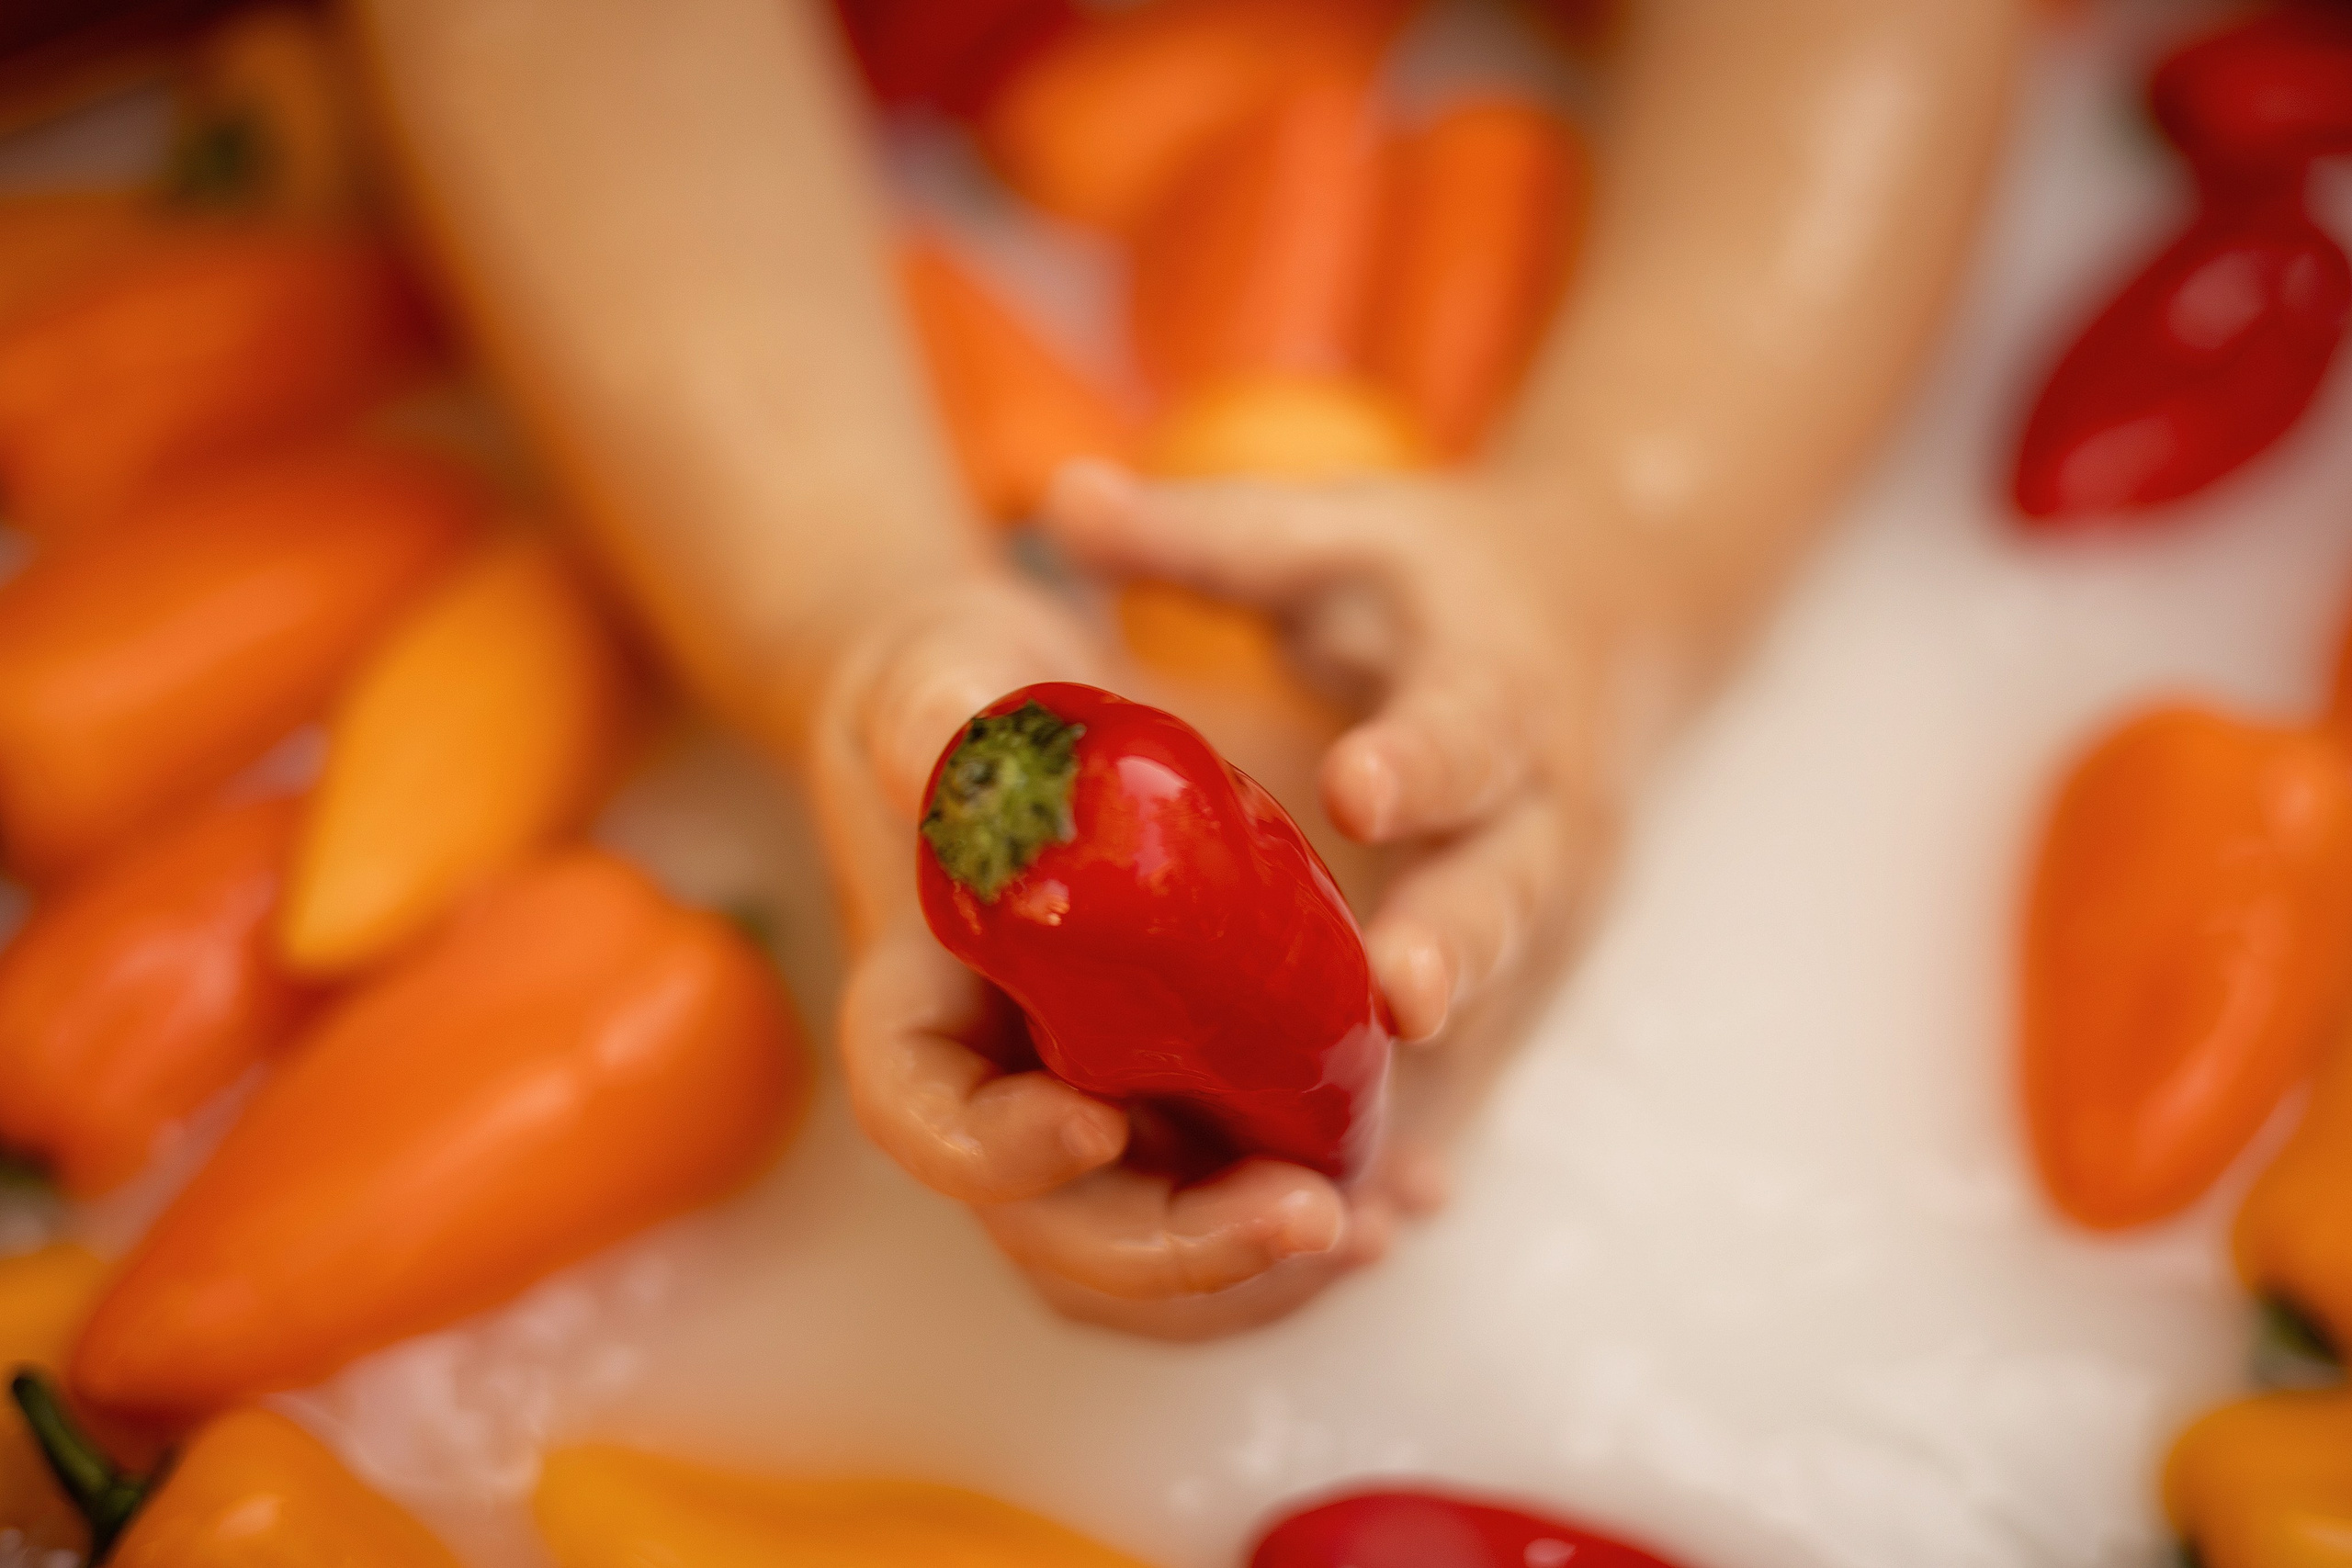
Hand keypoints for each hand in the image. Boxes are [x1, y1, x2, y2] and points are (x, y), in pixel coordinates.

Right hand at [809, 572, 1398, 1337]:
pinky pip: (1240, 1195)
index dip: (995, 1153)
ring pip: (1161, 1247)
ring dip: (1264, 1270)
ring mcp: (1098, 1110)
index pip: (927, 1120)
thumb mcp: (940, 683)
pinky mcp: (1188, 1097)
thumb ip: (935, 717)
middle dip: (1179, 1248)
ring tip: (1379, 1222)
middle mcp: (1004, 1093)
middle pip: (1062, 1232)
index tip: (1090, 1125)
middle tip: (1309, 1216)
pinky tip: (1416, 1195)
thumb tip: (951, 737)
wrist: (1027, 723)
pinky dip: (1320, 1215)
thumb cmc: (963, 696)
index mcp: (922, 1015)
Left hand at [1041, 460, 1625, 1237]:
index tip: (1359, 781)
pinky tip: (1375, 1213)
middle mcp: (1549, 804)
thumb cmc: (1437, 581)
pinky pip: (1488, 1063)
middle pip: (1512, 880)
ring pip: (1503, 1001)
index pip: (1471, 714)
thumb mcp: (1333, 536)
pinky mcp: (1536, 974)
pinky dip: (1435, 1130)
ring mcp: (1555, 904)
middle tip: (1401, 995)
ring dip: (1440, 1078)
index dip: (1422, 752)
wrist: (1609, 622)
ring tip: (1363, 1165)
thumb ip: (1202, 537)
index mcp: (1501, 679)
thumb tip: (1053, 498)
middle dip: (1458, 938)